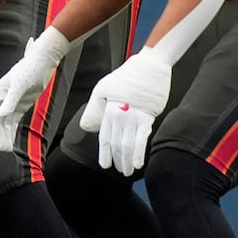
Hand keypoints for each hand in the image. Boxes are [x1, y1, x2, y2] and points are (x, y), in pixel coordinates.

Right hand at [0, 28, 70, 154]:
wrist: (42, 62)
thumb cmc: (29, 70)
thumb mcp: (20, 85)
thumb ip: (11, 100)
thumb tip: (1, 114)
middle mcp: (2, 99)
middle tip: (2, 149)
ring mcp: (11, 103)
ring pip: (6, 122)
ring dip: (5, 135)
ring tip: (7, 149)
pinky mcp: (20, 105)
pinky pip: (14, 121)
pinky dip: (12, 130)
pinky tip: (12, 141)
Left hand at [80, 49, 170, 175]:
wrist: (148, 66)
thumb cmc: (126, 78)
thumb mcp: (103, 89)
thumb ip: (97, 108)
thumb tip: (88, 126)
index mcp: (107, 109)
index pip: (104, 137)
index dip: (104, 153)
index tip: (105, 164)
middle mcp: (118, 115)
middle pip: (115, 144)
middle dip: (116, 160)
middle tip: (119, 171)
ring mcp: (133, 116)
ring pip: (127, 145)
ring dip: (126, 161)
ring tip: (127, 171)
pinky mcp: (147, 116)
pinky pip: (141, 139)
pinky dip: (138, 154)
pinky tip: (137, 164)